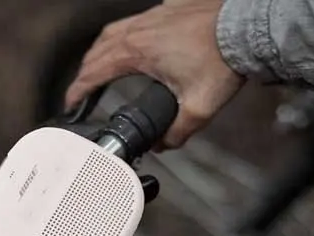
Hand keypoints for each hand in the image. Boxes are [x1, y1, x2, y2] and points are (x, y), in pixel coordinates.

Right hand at [64, 0, 244, 149]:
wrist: (243, 28)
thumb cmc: (222, 58)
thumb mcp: (198, 108)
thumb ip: (177, 132)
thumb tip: (164, 144)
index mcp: (136, 52)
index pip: (94, 73)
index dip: (78, 92)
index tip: (70, 105)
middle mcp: (137, 31)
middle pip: (96, 52)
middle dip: (84, 75)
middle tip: (80, 93)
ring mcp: (149, 18)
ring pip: (110, 34)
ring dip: (99, 54)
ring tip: (96, 70)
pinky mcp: (164, 12)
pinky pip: (130, 24)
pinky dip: (119, 39)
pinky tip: (127, 47)